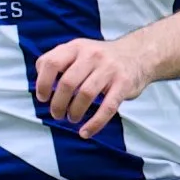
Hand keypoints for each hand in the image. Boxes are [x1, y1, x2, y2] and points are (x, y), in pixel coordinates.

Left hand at [33, 34, 152, 138]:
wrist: (139, 54)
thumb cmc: (100, 59)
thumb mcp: (79, 51)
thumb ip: (60, 62)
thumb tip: (41, 85)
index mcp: (76, 47)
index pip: (51, 63)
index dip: (42, 83)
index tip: (43, 98)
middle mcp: (92, 55)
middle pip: (67, 83)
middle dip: (58, 104)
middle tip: (57, 114)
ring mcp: (109, 69)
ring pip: (85, 95)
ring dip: (74, 112)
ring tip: (71, 119)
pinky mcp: (124, 84)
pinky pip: (107, 108)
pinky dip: (95, 124)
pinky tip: (85, 132)